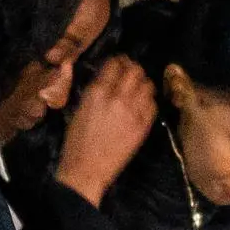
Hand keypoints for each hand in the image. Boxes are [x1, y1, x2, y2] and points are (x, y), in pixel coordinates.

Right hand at [58, 55, 156, 203]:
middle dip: (133, 68)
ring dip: (143, 82)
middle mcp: (117, 98)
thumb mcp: (79, 109)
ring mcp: (133, 112)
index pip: (114, 64)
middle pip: (135, 71)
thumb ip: (94, 91)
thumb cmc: (77, 141)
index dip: (118, 60)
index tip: (119, 62)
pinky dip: (149, 100)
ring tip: (138, 86)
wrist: (87, 169)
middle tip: (131, 71)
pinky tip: (143, 103)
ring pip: (147, 85)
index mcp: (97, 92)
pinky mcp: (143, 127)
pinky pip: (153, 105)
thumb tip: (106, 77)